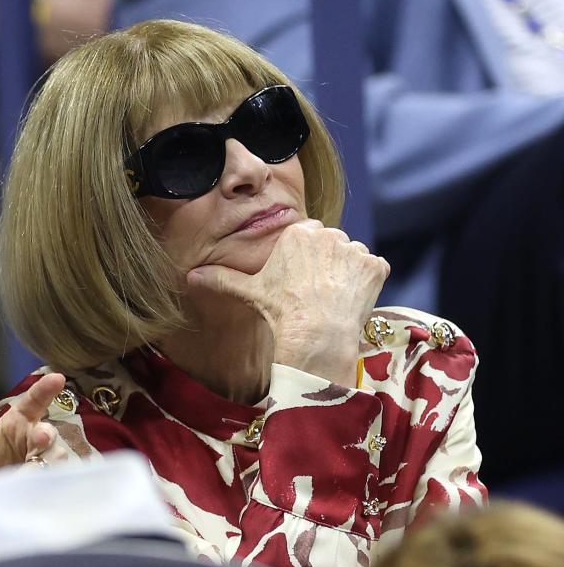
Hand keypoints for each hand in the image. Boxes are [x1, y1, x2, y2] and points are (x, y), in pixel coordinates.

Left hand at [0, 373, 67, 484]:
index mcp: (18, 423)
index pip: (35, 401)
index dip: (46, 389)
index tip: (58, 379)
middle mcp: (35, 440)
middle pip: (48, 432)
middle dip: (45, 435)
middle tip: (39, 442)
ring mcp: (45, 462)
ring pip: (57, 456)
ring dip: (45, 463)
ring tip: (25, 474)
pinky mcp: (49, 484)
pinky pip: (59, 479)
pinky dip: (49, 482)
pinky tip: (36, 487)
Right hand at [188, 220, 389, 385]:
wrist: (315, 334)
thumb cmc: (280, 311)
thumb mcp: (249, 292)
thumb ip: (222, 279)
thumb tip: (191, 276)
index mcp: (298, 232)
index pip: (307, 237)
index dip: (305, 260)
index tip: (300, 281)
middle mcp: (329, 233)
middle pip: (331, 245)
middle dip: (327, 264)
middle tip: (316, 292)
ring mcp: (355, 249)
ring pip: (352, 257)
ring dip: (348, 274)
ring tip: (334, 299)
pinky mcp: (376, 266)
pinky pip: (374, 271)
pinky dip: (366, 285)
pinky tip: (351, 301)